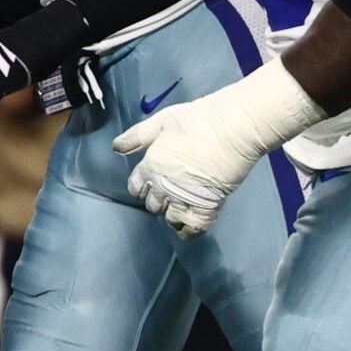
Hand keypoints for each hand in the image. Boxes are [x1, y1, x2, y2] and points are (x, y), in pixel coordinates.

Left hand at [112, 100, 253, 238]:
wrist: (234, 127)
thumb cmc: (198, 120)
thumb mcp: (162, 121)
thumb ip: (138, 136)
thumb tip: (116, 148)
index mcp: (151, 166)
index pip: (136, 187)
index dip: (142, 185)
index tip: (151, 181)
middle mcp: (163, 186)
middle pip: (152, 204)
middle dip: (158, 198)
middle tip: (171, 190)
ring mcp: (185, 199)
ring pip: (169, 218)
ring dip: (172, 214)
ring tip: (181, 205)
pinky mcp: (207, 207)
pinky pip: (192, 229)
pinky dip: (188, 230)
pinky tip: (190, 223)